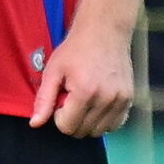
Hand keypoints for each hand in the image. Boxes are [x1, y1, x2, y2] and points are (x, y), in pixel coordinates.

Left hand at [30, 22, 132, 137]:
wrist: (104, 31)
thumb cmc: (75, 49)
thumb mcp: (53, 70)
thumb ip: (43, 99)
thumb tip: (35, 124)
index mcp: (85, 92)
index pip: (67, 127)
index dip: (59, 116)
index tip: (62, 99)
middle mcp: (106, 99)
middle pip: (83, 132)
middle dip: (73, 120)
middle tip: (72, 98)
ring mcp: (120, 100)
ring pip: (99, 131)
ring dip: (88, 121)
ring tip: (85, 99)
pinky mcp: (129, 99)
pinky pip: (115, 125)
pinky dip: (104, 120)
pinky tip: (97, 104)